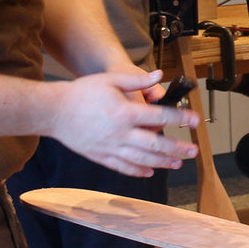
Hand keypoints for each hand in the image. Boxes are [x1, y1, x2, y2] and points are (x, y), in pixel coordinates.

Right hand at [49, 68, 199, 176]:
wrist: (53, 111)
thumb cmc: (82, 92)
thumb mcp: (111, 80)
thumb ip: (137, 80)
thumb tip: (160, 76)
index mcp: (124, 113)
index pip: (159, 117)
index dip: (180, 118)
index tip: (195, 120)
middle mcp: (119, 133)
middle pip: (154, 144)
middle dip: (177, 148)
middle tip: (193, 151)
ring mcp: (109, 147)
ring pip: (141, 159)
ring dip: (162, 163)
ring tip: (178, 163)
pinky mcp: (100, 156)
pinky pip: (122, 167)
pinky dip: (138, 171)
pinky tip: (150, 171)